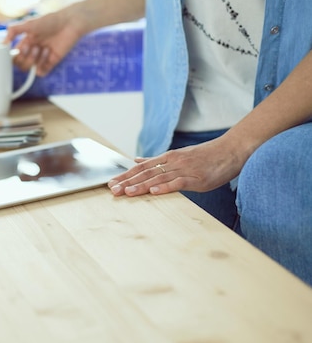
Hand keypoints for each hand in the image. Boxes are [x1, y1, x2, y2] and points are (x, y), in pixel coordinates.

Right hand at [3, 10, 83, 76]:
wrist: (70, 23)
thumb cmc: (51, 20)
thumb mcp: (29, 23)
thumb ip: (14, 31)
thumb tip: (3, 43)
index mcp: (25, 42)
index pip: (14, 56)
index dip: (14, 56)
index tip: (18, 49)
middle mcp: (32, 51)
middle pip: (21, 65)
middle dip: (25, 58)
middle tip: (34, 47)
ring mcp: (42, 57)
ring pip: (30, 69)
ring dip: (35, 60)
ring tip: (44, 48)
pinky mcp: (52, 61)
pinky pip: (42, 72)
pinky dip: (43, 66)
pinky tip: (48, 54)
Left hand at [107, 138, 244, 196]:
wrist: (230, 150)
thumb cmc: (205, 155)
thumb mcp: (178, 156)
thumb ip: (156, 160)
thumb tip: (136, 160)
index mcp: (167, 158)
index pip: (141, 167)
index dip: (125, 175)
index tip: (111, 183)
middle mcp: (172, 162)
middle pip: (145, 173)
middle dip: (127, 182)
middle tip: (112, 190)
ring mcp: (184, 170)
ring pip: (158, 178)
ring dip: (141, 186)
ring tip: (127, 192)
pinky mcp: (197, 178)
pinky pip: (178, 183)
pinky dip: (165, 187)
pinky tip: (154, 191)